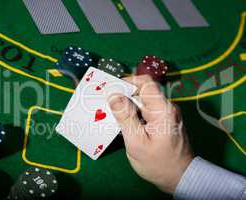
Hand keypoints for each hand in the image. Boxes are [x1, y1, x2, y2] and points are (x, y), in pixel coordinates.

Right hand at [108, 75, 192, 193]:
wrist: (181, 178)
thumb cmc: (158, 164)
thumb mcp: (136, 142)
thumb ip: (125, 117)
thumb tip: (113, 95)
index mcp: (163, 110)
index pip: (146, 82)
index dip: (127, 81)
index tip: (111, 90)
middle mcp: (167, 108)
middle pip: (143, 92)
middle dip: (124, 96)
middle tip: (109, 106)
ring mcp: (167, 114)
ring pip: (144, 102)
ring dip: (129, 106)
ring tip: (115, 117)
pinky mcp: (165, 121)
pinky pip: (147, 111)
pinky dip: (135, 114)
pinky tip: (127, 124)